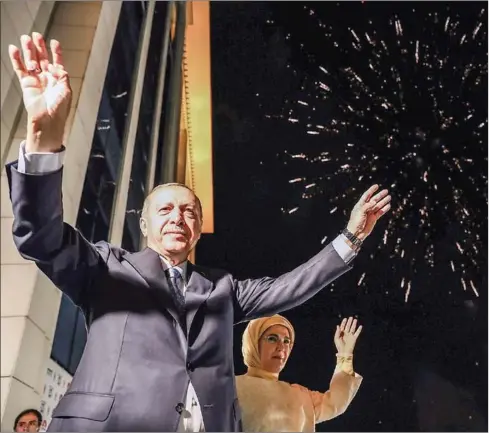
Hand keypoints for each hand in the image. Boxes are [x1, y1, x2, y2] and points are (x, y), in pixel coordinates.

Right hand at [8, 32, 71, 152]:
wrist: (48, 121)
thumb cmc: (59, 109)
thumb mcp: (66, 90)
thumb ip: (62, 75)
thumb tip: (54, 65)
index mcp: (59, 80)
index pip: (57, 63)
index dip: (56, 52)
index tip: (54, 42)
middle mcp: (47, 79)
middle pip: (43, 59)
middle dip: (40, 47)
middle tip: (36, 35)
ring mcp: (36, 80)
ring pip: (31, 61)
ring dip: (28, 50)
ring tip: (25, 38)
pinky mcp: (26, 84)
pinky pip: (20, 69)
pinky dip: (16, 59)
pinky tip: (14, 49)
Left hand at [334, 317, 361, 354]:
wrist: (344, 352)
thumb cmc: (339, 346)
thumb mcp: (336, 338)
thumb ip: (337, 332)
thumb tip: (338, 326)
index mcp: (341, 333)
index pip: (343, 326)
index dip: (344, 322)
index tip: (345, 318)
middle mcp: (346, 334)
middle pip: (348, 326)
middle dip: (349, 322)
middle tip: (351, 317)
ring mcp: (350, 336)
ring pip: (352, 328)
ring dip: (354, 324)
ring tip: (355, 320)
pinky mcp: (354, 338)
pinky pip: (357, 333)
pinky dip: (359, 330)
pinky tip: (360, 326)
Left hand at [346, 184, 390, 240]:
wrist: (356, 233)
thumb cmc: (355, 222)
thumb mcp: (360, 213)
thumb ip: (367, 206)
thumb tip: (374, 201)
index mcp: (360, 205)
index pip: (366, 196)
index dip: (371, 190)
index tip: (376, 186)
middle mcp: (365, 208)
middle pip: (374, 200)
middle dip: (380, 195)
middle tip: (386, 191)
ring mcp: (370, 213)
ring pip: (378, 205)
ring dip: (383, 201)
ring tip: (389, 197)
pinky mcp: (373, 219)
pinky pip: (380, 212)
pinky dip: (384, 209)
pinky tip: (388, 205)